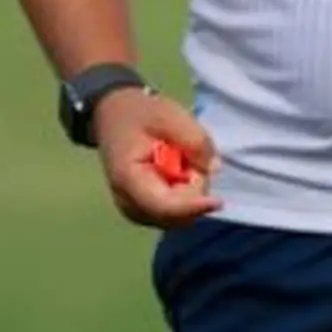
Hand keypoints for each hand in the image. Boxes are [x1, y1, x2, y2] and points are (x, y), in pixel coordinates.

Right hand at [93, 86, 222, 228]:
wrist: (113, 116)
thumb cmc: (140, 115)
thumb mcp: (169, 115)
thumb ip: (193, 139)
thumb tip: (214, 169)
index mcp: (128, 180)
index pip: (164, 206)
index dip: (193, 207)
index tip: (218, 201)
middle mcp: (128, 204)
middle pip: (175, 215)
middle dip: (193, 192)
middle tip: (188, 157)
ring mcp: (135, 211)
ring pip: (177, 217)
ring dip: (189, 193)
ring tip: (178, 161)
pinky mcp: (143, 212)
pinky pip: (174, 213)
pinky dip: (183, 195)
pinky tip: (176, 173)